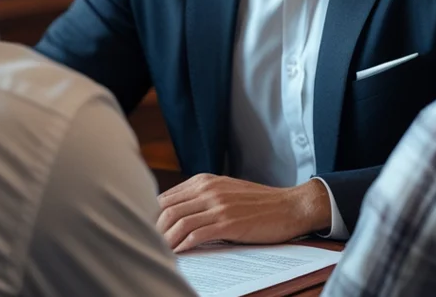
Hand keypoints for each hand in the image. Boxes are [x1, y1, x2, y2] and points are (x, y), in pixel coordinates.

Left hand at [157, 174, 331, 252]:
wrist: (290, 206)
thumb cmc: (259, 203)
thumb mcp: (225, 191)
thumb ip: (201, 198)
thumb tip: (174, 215)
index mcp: (204, 181)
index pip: (165, 198)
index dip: (151, 217)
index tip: (145, 232)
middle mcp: (208, 190)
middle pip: (166, 210)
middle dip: (153, 231)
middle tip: (147, 246)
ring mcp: (218, 206)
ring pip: (177, 223)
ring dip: (165, 241)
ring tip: (159, 253)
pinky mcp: (228, 223)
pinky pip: (196, 235)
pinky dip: (183, 246)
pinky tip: (180, 254)